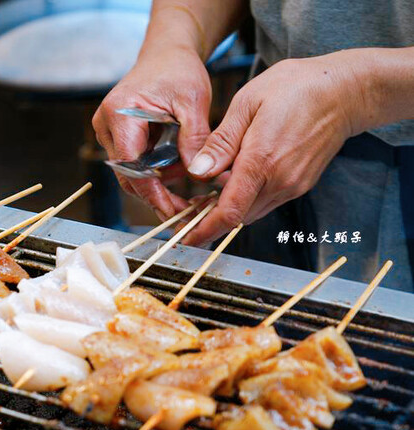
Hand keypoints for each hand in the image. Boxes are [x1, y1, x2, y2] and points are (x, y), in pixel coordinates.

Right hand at [93, 46, 212, 219]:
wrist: (165, 53)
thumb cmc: (177, 70)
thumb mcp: (193, 101)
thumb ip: (194, 138)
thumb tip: (197, 174)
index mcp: (120, 114)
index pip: (131, 165)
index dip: (151, 191)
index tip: (172, 210)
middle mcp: (106, 125)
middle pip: (127, 174)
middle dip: (155, 195)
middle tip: (183, 210)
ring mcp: (108, 131)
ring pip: (129, 172)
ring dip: (157, 184)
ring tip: (186, 187)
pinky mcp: (116, 136)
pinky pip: (133, 163)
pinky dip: (154, 172)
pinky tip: (176, 173)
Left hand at [182, 52, 364, 245]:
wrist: (344, 91)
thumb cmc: (295, 88)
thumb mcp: (246, 103)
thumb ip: (221, 142)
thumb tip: (197, 171)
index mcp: (262, 161)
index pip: (230, 211)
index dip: (205, 229)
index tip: (187, 239)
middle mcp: (280, 181)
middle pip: (237, 215)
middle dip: (211, 218)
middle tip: (189, 205)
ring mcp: (293, 186)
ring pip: (251, 211)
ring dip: (229, 207)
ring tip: (209, 190)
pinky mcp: (300, 185)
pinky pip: (266, 201)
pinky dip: (247, 198)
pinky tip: (236, 179)